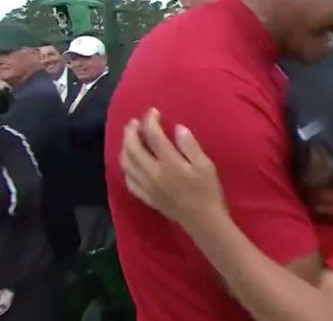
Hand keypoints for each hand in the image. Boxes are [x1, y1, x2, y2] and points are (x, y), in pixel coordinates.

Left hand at [120, 108, 225, 231]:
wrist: (203, 220)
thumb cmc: (208, 191)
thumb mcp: (206, 165)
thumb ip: (190, 146)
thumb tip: (177, 128)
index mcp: (169, 163)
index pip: (152, 135)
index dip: (150, 120)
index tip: (153, 112)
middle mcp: (152, 173)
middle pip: (132, 148)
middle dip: (131, 131)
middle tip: (134, 122)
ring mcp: (146, 186)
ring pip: (126, 163)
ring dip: (124, 147)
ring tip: (129, 138)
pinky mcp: (145, 197)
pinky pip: (128, 180)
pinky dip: (126, 167)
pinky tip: (130, 162)